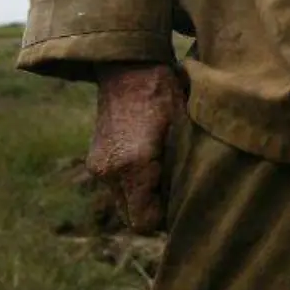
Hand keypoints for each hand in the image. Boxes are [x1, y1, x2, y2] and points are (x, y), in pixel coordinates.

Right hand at [86, 62, 183, 234]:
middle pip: (133, 218)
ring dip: (144, 197)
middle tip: (178, 188)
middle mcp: (110, 171)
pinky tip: (151, 162)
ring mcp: (99, 167)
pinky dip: (133, 184)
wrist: (129, 68)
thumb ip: (184, 169)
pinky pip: (118, 188)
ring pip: (125, 204)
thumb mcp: (184, 130)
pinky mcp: (95, 160)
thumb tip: (194, 198)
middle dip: (155, 210)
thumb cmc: (165, 94)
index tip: (184, 199)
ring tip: (165, 171)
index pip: (145, 222)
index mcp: (133, 165)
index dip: (167, 217)